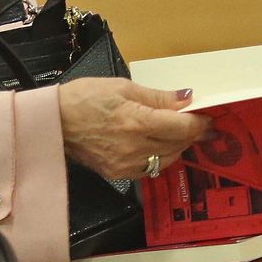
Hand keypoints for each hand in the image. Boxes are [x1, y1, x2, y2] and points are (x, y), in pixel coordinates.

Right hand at [57, 78, 209, 180]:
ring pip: (168, 159)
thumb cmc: (85, 98)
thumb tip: (187, 99)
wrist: (54, 122)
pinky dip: (159, 156)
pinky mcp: (118, 173)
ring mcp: (127, 164)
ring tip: (174, 133)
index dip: (200, 123)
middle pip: (179, 144)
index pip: (183, 127)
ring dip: (177, 146)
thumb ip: (158, 97)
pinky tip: (154, 145)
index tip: (207, 118)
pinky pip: (150, 168)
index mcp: (138, 121)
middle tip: (196, 123)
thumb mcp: (123, 87)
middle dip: (191, 133)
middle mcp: (135, 147)